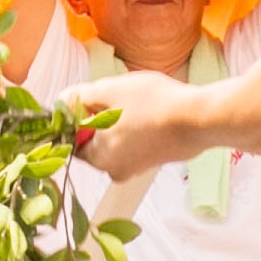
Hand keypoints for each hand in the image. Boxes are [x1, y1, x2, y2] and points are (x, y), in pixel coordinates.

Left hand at [75, 74, 198, 182]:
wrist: (199, 119)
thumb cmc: (153, 105)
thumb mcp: (108, 91)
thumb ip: (78, 97)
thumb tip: (61, 101)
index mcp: (98, 158)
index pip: (73, 139)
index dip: (78, 116)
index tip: (92, 98)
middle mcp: (115, 170)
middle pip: (94, 140)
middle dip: (101, 117)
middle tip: (118, 96)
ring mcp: (137, 168)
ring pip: (116, 140)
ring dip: (120, 121)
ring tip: (137, 102)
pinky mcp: (154, 161)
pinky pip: (135, 142)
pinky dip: (137, 127)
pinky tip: (149, 111)